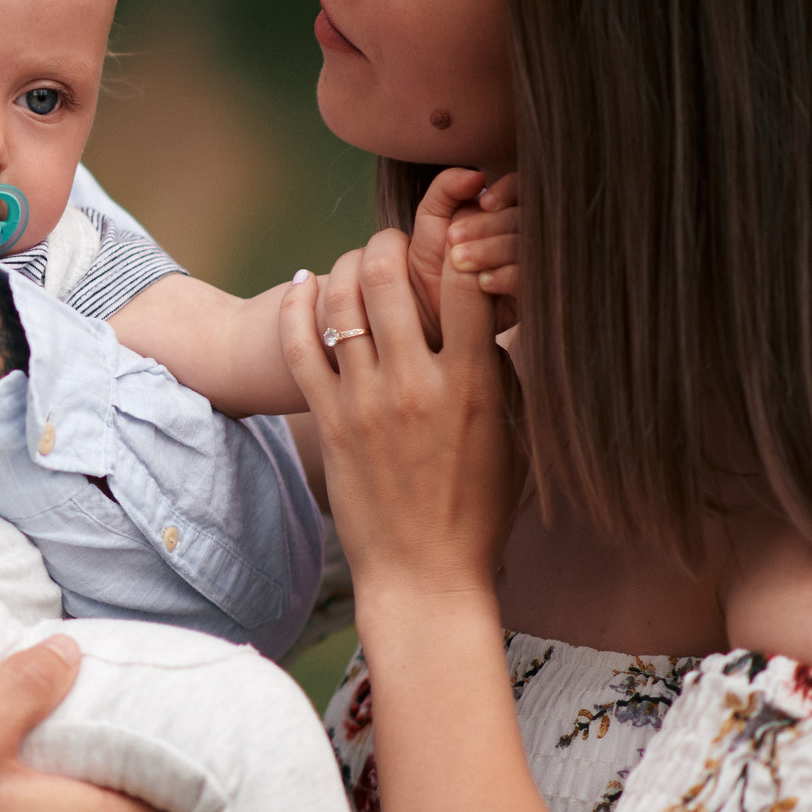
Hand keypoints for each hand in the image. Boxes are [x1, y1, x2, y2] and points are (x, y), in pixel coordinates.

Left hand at [284, 231, 522, 597]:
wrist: (425, 573)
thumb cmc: (481, 508)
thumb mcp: (515, 436)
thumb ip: (503, 373)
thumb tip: (495, 315)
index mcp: (474, 384)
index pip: (466, 285)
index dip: (461, 246)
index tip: (458, 237)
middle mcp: (417, 385)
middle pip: (390, 279)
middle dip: (391, 243)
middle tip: (396, 241)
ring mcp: (366, 401)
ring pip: (341, 302)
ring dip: (346, 266)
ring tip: (357, 262)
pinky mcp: (328, 420)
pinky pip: (300, 346)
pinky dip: (296, 306)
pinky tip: (302, 284)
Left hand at [403, 169, 520, 348]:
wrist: (422, 316)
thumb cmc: (426, 264)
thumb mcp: (429, 221)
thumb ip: (446, 190)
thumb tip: (476, 175)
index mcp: (502, 213)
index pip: (522, 189)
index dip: (508, 190)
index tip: (484, 202)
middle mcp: (521, 236)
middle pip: (526, 217)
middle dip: (490, 225)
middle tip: (454, 240)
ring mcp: (529, 266)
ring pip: (530, 246)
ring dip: (493, 250)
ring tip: (458, 262)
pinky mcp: (531, 296)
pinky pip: (532, 280)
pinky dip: (508, 276)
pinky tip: (483, 282)